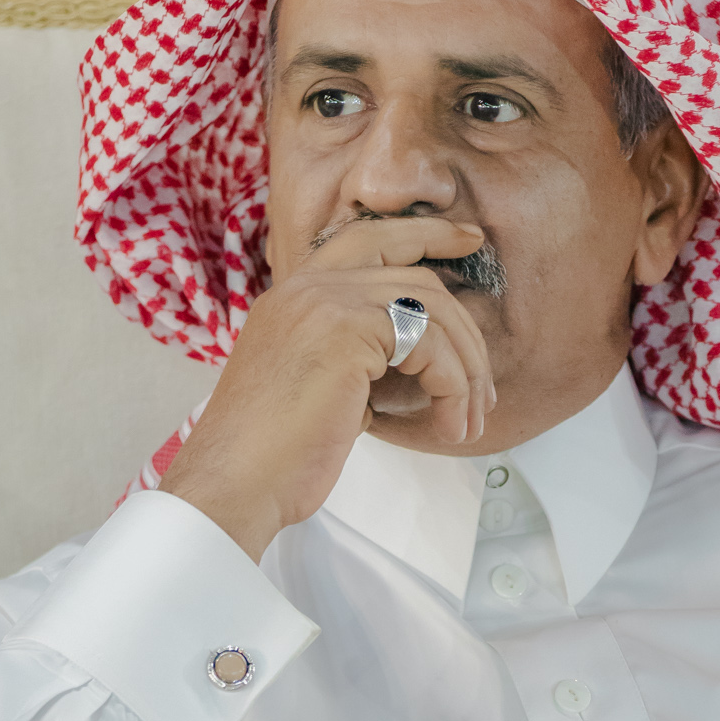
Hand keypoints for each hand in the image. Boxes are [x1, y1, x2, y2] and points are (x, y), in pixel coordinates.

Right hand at [160, 218, 495, 560]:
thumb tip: (419, 363)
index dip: (427, 234)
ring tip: (470, 419)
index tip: (469, 241)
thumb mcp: (320, 389)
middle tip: (485, 387)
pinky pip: (430, 344)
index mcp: (295, 296)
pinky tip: (449, 424)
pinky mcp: (344, 330)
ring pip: (432, 308)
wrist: (234, 485)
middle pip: (417, 277)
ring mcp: (323, 302)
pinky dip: (453, 387)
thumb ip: (359, 359)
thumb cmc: (273, 457)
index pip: (371, 240)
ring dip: (466, 369)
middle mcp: (306, 288)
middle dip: (466, 332)